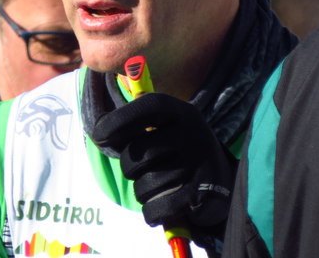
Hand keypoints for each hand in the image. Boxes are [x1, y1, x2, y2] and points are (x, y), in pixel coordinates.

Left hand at [92, 93, 236, 228]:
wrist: (219, 179)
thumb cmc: (176, 150)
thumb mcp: (162, 126)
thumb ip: (133, 124)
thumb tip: (99, 130)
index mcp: (181, 111)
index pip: (147, 107)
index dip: (119, 119)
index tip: (99, 135)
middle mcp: (192, 132)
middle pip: (137, 153)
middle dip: (129, 168)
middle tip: (141, 169)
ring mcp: (200, 162)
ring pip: (145, 185)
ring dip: (142, 192)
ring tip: (158, 186)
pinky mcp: (203, 193)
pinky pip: (157, 208)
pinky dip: (152, 212)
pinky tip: (161, 205)